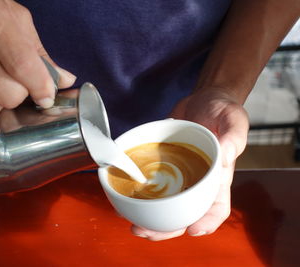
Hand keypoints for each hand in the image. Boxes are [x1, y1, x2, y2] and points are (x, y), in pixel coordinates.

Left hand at [131, 89, 248, 240]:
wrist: (203, 100)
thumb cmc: (223, 111)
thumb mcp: (234, 119)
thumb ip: (233, 136)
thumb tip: (224, 155)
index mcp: (217, 178)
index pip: (216, 208)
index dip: (207, 222)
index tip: (192, 230)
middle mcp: (197, 183)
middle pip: (184, 215)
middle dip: (166, 229)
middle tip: (144, 231)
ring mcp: (179, 176)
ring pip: (165, 206)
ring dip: (149, 219)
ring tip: (131, 223)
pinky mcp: (163, 166)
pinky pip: (151, 186)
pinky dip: (138, 196)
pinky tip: (124, 199)